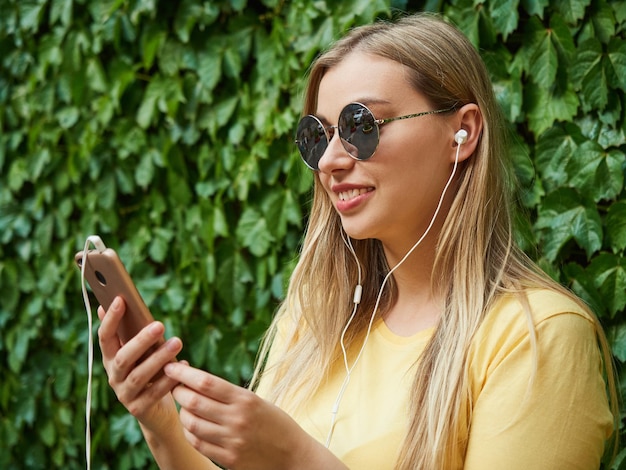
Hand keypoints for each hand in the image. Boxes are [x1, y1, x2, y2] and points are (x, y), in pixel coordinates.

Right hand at [98, 296, 182, 429]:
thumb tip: (119, 299)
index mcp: (110, 358)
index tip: (121, 299)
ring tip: (177, 342)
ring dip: (159, 358)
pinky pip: (154, 393)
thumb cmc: (149, 371)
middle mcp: (113, 376)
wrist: (155, 411)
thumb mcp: (140, 351)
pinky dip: (169, 379)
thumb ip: (130, 331)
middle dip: (141, 340)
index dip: (110, 319)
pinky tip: (183, 364)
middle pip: (122, 357)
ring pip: (139, 375)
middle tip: (160, 324)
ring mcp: (124, 394)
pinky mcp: (138, 409)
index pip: (105, 337)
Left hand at [164, 362, 331, 469]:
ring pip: (191, 423)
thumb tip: (196, 380)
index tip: (171, 366)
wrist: (293, 455)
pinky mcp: (229, 459)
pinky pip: (198, 444)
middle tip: (175, 387)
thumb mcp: (256, 401)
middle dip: (178, 391)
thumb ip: (229, 394)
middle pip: (193, 401)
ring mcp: (232, 441)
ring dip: (182, 413)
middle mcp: (237, 419)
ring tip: (185, 408)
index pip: (205, 382)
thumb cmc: (274, 423)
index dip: (183, 373)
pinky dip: (190, 432)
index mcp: (245, 399)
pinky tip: (192, 426)